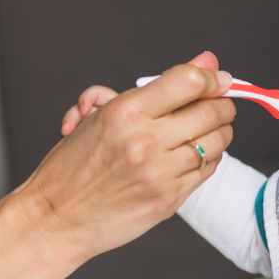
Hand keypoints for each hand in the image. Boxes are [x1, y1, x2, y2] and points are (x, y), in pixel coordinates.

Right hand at [17, 53, 235, 266]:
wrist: (55, 217)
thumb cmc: (72, 165)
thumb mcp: (101, 115)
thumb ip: (155, 87)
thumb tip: (205, 62)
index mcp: (123, 112)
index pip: (189, 81)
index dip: (211, 77)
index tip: (216, 79)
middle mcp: (144, 141)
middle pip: (210, 111)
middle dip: (223, 103)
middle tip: (219, 102)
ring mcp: (158, 173)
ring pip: (216, 142)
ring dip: (219, 131)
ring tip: (208, 128)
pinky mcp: (168, 199)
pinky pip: (207, 170)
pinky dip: (208, 158)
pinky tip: (194, 154)